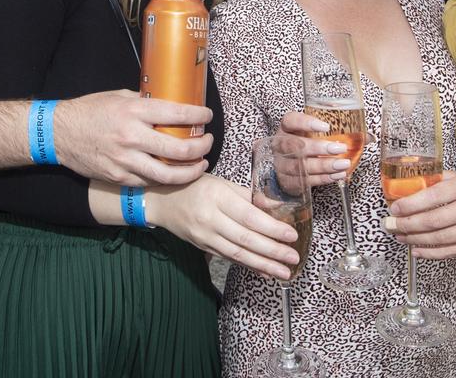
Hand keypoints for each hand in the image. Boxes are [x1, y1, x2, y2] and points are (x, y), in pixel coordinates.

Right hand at [53, 90, 213, 186]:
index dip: (199, 116)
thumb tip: (170, 105)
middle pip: (179, 148)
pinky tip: (176, 173)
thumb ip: (145, 102)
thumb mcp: (119, 96)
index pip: (178, 115)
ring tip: (200, 164)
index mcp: (134, 111)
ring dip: (191, 170)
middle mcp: (132, 136)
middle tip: (208, 142)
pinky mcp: (119, 176)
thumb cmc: (90, 111)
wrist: (59, 133)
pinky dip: (167, 179)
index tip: (207, 116)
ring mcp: (126, 160)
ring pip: (168, 174)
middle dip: (201, 147)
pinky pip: (150, 182)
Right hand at [150, 174, 300, 280]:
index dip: (272, 228)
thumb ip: (248, 195)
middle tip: (293, 258)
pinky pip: (229, 258)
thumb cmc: (195, 187)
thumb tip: (276, 204)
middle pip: (245, 238)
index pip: (249, 216)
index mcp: (218, 198)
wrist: (162, 201)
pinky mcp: (203, 247)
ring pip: (238, 253)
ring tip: (284, 272)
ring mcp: (205, 236)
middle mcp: (210, 219)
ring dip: (263, 265)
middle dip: (272, 251)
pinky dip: (249, 266)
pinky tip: (265, 272)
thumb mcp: (222, 183)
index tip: (292, 235)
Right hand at [279, 111, 350, 186]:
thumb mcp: (317, 135)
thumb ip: (341, 133)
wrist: (288, 166)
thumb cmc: (306, 144)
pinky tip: (337, 175)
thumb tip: (370, 137)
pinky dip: (323, 178)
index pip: (291, 120)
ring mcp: (282, 164)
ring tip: (343, 164)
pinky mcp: (287, 182)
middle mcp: (280, 145)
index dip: (306, 122)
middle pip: (295, 145)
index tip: (326, 126)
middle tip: (340, 148)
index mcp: (287, 128)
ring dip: (323, 165)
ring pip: (300, 166)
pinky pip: (305, 181)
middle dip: (319, 148)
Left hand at [385, 171, 455, 258]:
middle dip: (407, 225)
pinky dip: (431, 253)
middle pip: (434, 220)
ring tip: (400, 237)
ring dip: (415, 240)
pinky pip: (452, 252)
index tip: (394, 208)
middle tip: (390, 225)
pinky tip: (416, 250)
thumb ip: (438, 180)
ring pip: (441, 239)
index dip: (410, 204)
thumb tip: (407, 186)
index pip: (433, 196)